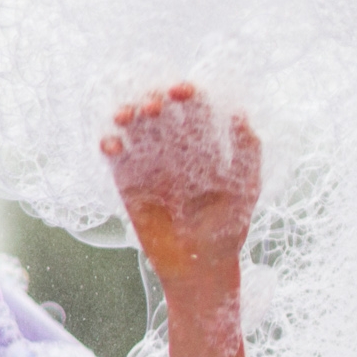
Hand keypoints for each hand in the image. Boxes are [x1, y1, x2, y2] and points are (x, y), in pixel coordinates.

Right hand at [100, 84, 260, 288]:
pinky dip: (110, 145)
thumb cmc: (228, 227)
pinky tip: (112, 143)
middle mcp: (176, 152)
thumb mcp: (245, 187)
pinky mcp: (128, 183)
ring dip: (127, 115)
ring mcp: (150, 165)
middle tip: (154, 104)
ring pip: (134, 129)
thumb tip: (238, 111)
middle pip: (160, 114)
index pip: (194, 111)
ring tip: (127, 115)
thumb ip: (246, 151)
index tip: (184, 90)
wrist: (201, 266)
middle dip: (154, 100)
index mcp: (205, 148)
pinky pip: (115, 158)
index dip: (188, 95)